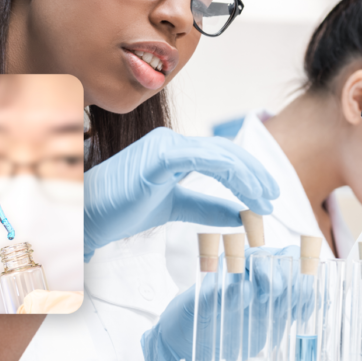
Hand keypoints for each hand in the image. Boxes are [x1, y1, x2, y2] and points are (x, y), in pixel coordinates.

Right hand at [84, 127, 278, 260]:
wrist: (88, 218)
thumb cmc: (121, 210)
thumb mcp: (174, 208)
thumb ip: (205, 207)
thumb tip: (237, 214)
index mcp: (174, 151)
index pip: (220, 157)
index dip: (247, 175)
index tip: (265, 198)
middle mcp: (171, 142)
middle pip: (226, 152)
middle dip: (255, 175)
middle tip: (273, 198)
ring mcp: (165, 146)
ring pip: (221, 155)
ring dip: (249, 177)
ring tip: (264, 200)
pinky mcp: (160, 156)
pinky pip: (205, 161)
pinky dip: (232, 177)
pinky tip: (246, 196)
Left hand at [141, 245, 298, 360]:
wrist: (186, 345)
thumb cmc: (184, 321)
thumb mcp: (193, 308)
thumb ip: (216, 296)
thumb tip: (244, 287)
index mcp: (230, 263)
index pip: (258, 252)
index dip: (266, 270)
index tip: (263, 294)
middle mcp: (250, 271)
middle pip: (283, 257)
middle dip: (287, 279)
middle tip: (277, 306)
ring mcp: (265, 288)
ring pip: (296, 272)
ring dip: (301, 288)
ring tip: (290, 312)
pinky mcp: (275, 307)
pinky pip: (300, 293)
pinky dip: (307, 300)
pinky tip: (301, 315)